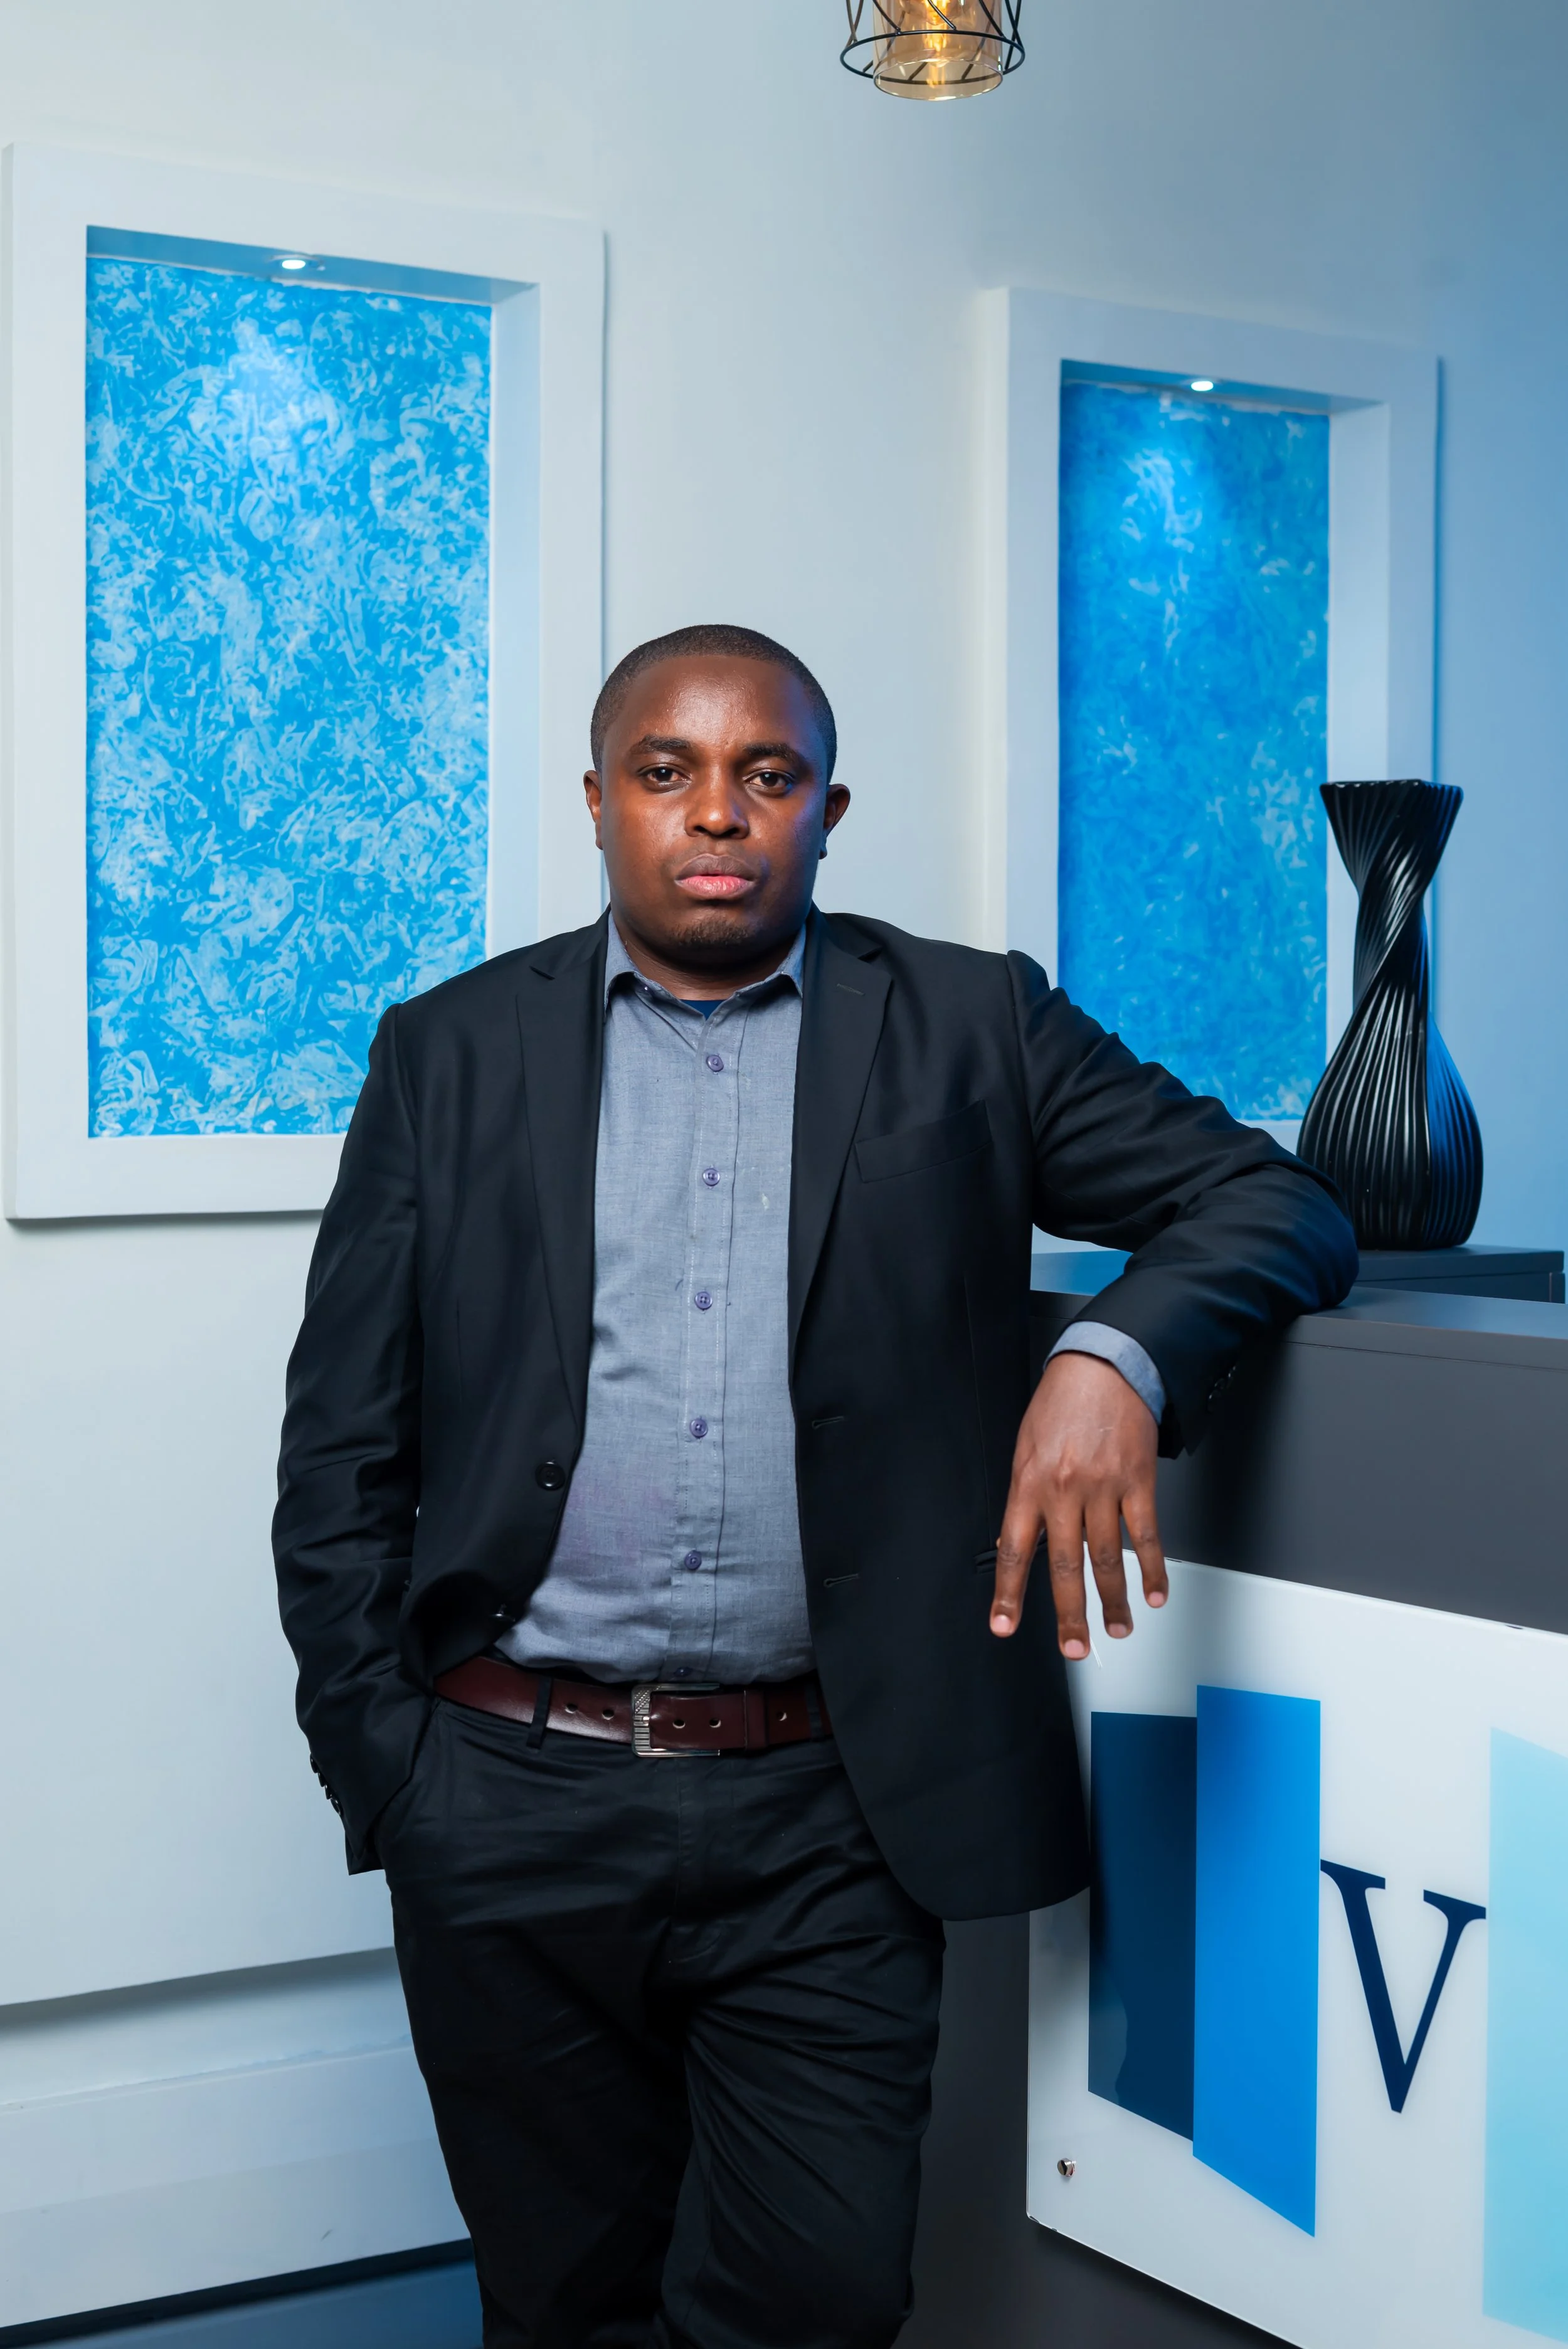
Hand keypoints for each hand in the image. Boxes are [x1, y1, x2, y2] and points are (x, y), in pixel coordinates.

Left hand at [990, 1351, 1167, 1658]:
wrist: (1105, 1363)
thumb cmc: (1062, 1402)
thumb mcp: (1027, 1447)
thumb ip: (1027, 1496)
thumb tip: (1024, 1542)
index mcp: (1029, 1482)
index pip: (1014, 1549)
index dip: (1009, 1593)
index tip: (1004, 1626)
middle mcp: (1064, 1489)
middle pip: (1065, 1566)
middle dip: (1070, 1615)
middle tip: (1075, 1648)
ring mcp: (1104, 1487)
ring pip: (1108, 1558)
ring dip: (1114, 1600)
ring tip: (1116, 1628)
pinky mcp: (1138, 1481)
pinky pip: (1147, 1535)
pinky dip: (1153, 1569)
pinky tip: (1154, 1592)